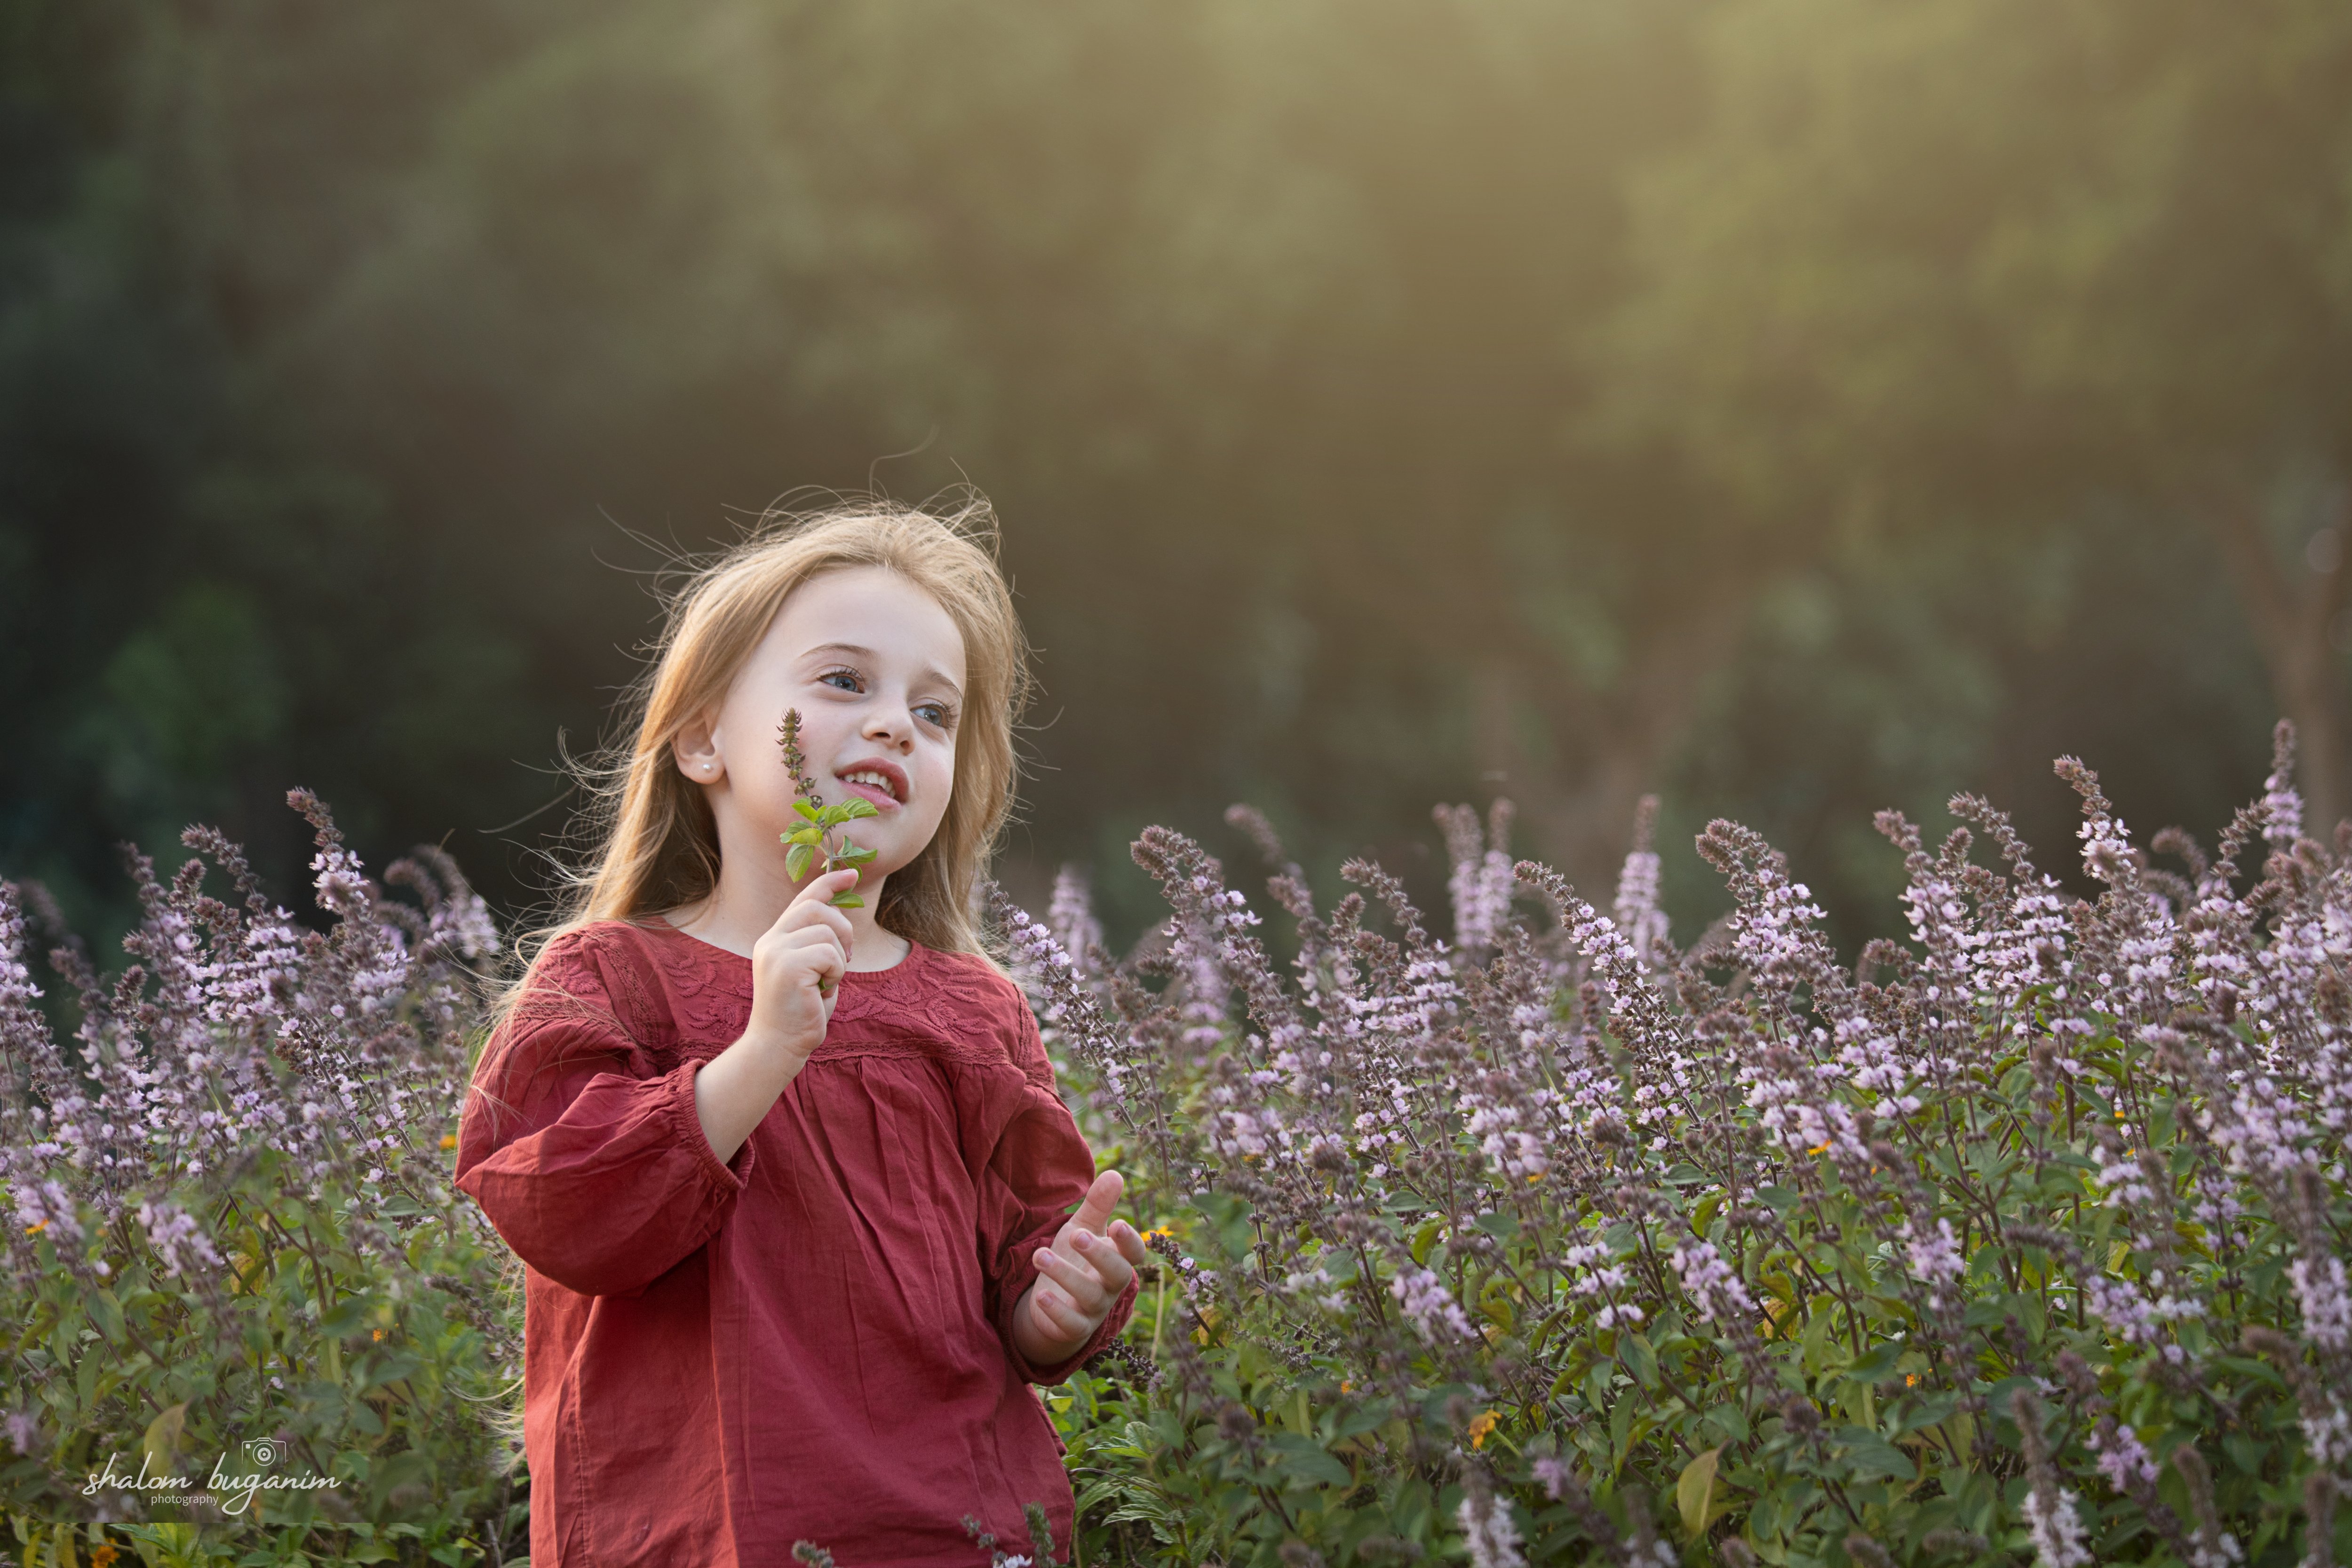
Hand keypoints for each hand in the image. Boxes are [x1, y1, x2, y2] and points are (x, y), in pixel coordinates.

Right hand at [743, 868, 858, 1062]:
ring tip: (827, 981)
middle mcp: (771, 940)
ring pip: (827, 932)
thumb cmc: (801, 1012)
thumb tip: (841, 915)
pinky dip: (836, 972)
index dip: (829, 883)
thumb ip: (819, 944)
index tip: (852, 873)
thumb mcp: (811, 970)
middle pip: (818, 908)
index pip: (803, 899)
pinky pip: (829, 954)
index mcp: (775, 939)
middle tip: (846, 958)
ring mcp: (776, 952)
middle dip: (843, 929)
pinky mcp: (787, 967)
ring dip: (839, 959)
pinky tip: (823, 989)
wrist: (778, 1046)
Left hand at [1014, 1169, 1148, 1362]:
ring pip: (1091, 1297)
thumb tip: (1115, 1174)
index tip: (1116, 1223)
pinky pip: (1072, 1324)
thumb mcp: (1082, 1228)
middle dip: (1100, 1255)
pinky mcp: (1074, 1328)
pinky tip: (1041, 1294)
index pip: (1135, 1253)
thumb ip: (1098, 1205)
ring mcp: (1094, 1309)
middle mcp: (1110, 1286)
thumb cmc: (1074, 1259)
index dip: (1130, 1241)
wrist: (1053, 1303)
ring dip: (1067, 1275)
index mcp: (1117, 1259)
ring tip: (1040, 1255)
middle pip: (1118, 1274)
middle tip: (1076, 1235)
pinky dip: (1057, 1311)